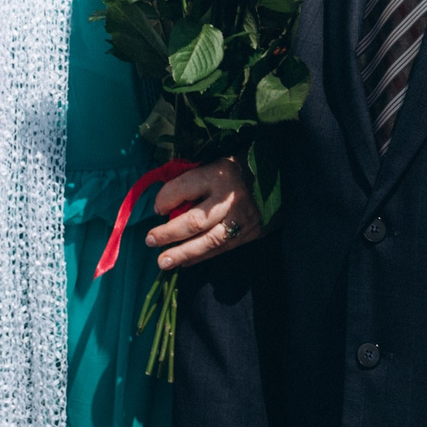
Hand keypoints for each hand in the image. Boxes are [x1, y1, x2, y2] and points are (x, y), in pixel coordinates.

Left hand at [146, 156, 260, 270]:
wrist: (276, 179)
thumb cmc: (235, 169)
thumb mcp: (213, 164)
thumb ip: (191, 180)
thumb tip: (164, 205)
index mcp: (219, 173)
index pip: (186, 187)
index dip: (166, 198)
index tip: (156, 209)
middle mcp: (231, 198)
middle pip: (195, 220)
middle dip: (169, 233)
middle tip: (150, 240)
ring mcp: (242, 218)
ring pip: (208, 241)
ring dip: (183, 253)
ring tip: (163, 262)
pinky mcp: (251, 233)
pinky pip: (221, 249)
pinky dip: (200, 257)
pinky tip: (184, 262)